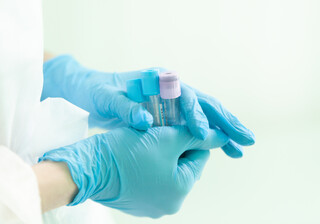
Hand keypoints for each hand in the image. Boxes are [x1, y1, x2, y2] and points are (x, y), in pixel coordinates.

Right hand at [38, 126, 228, 217]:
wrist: (88, 167)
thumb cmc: (128, 151)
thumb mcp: (168, 139)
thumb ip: (198, 137)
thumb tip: (222, 136)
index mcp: (180, 191)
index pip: (199, 157)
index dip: (192, 137)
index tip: (180, 124)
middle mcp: (169, 204)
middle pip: (183, 166)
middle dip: (177, 147)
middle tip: (164, 129)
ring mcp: (151, 205)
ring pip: (168, 171)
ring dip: (164, 154)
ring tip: (151, 139)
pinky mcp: (137, 202)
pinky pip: (153, 179)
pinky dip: (151, 165)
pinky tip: (140, 152)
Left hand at [42, 55, 254, 157]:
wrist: (90, 91)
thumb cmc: (97, 91)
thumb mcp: (106, 98)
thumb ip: (124, 107)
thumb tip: (145, 121)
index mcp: (161, 80)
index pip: (186, 96)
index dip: (197, 115)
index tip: (203, 134)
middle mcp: (173, 88)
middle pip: (206, 104)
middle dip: (226, 122)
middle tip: (246, 140)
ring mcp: (174, 101)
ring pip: (206, 115)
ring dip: (223, 131)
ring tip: (239, 149)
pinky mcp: (171, 114)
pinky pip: (194, 125)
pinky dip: (209, 136)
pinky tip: (220, 147)